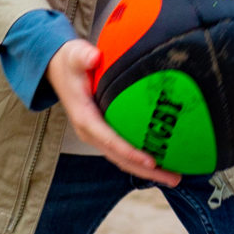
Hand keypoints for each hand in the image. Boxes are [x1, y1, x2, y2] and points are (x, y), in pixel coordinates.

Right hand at [47, 38, 179, 186]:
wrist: (59, 69)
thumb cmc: (71, 62)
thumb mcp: (74, 55)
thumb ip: (83, 55)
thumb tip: (94, 56)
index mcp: (84, 118)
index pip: (110, 140)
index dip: (130, 152)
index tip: (152, 161)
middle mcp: (91, 133)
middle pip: (120, 158)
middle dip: (146, 171)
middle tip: (175, 179)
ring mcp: (97, 136)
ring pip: (123, 159)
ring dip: (148, 171)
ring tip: (175, 177)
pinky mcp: (104, 134)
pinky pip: (124, 151)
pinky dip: (142, 160)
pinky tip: (164, 161)